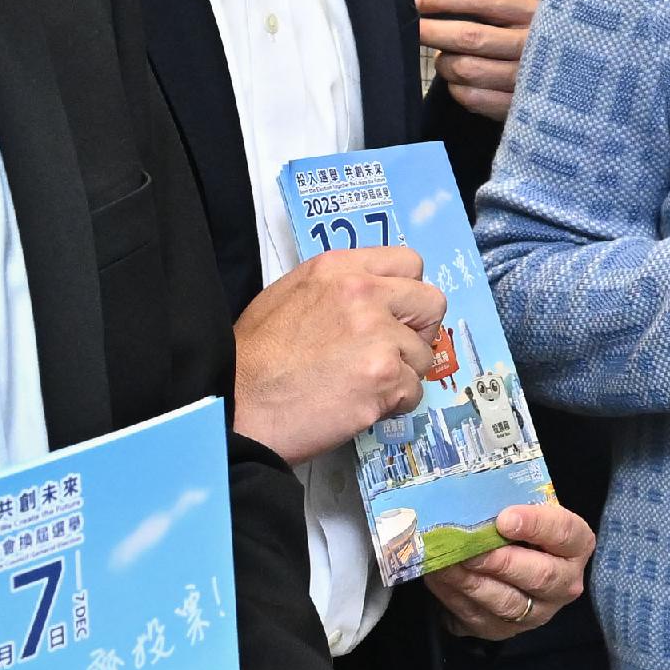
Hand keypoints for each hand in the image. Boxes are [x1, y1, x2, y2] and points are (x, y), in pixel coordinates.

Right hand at [232, 247, 444, 464]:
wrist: (237, 406)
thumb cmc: (255, 359)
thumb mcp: (289, 295)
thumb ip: (339, 288)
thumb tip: (375, 297)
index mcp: (339, 268)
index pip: (409, 263)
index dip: (407, 293)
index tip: (396, 314)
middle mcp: (364, 294)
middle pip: (432, 302)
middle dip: (418, 330)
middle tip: (392, 351)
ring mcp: (378, 336)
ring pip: (423, 354)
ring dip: (402, 373)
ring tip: (361, 384)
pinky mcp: (384, 377)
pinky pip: (413, 391)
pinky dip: (393, 404)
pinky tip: (359, 404)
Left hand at [417, 0, 538, 121]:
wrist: (585, 76)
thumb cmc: (543, 40)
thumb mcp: (527, 15)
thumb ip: (489, 10)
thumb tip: (431, 3)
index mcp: (534, 13)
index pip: (483, 0)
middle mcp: (532, 44)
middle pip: (470, 37)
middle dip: (432, 32)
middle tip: (412, 29)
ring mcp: (527, 79)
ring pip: (465, 70)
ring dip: (446, 64)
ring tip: (448, 59)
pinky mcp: (519, 107)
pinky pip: (471, 98)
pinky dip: (458, 90)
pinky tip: (464, 83)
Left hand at [424, 499, 593, 641]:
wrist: (508, 560)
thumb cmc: (516, 528)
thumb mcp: (521, 509)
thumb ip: (508, 503)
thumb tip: (474, 496)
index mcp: (575, 546)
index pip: (565, 533)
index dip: (536, 525)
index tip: (504, 519)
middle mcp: (563, 584)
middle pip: (540, 576)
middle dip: (501, 562)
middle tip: (470, 549)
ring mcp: (535, 612)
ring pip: (507, 603)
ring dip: (471, 582)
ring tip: (445, 562)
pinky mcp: (503, 630)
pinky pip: (478, 617)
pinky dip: (453, 596)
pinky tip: (437, 576)